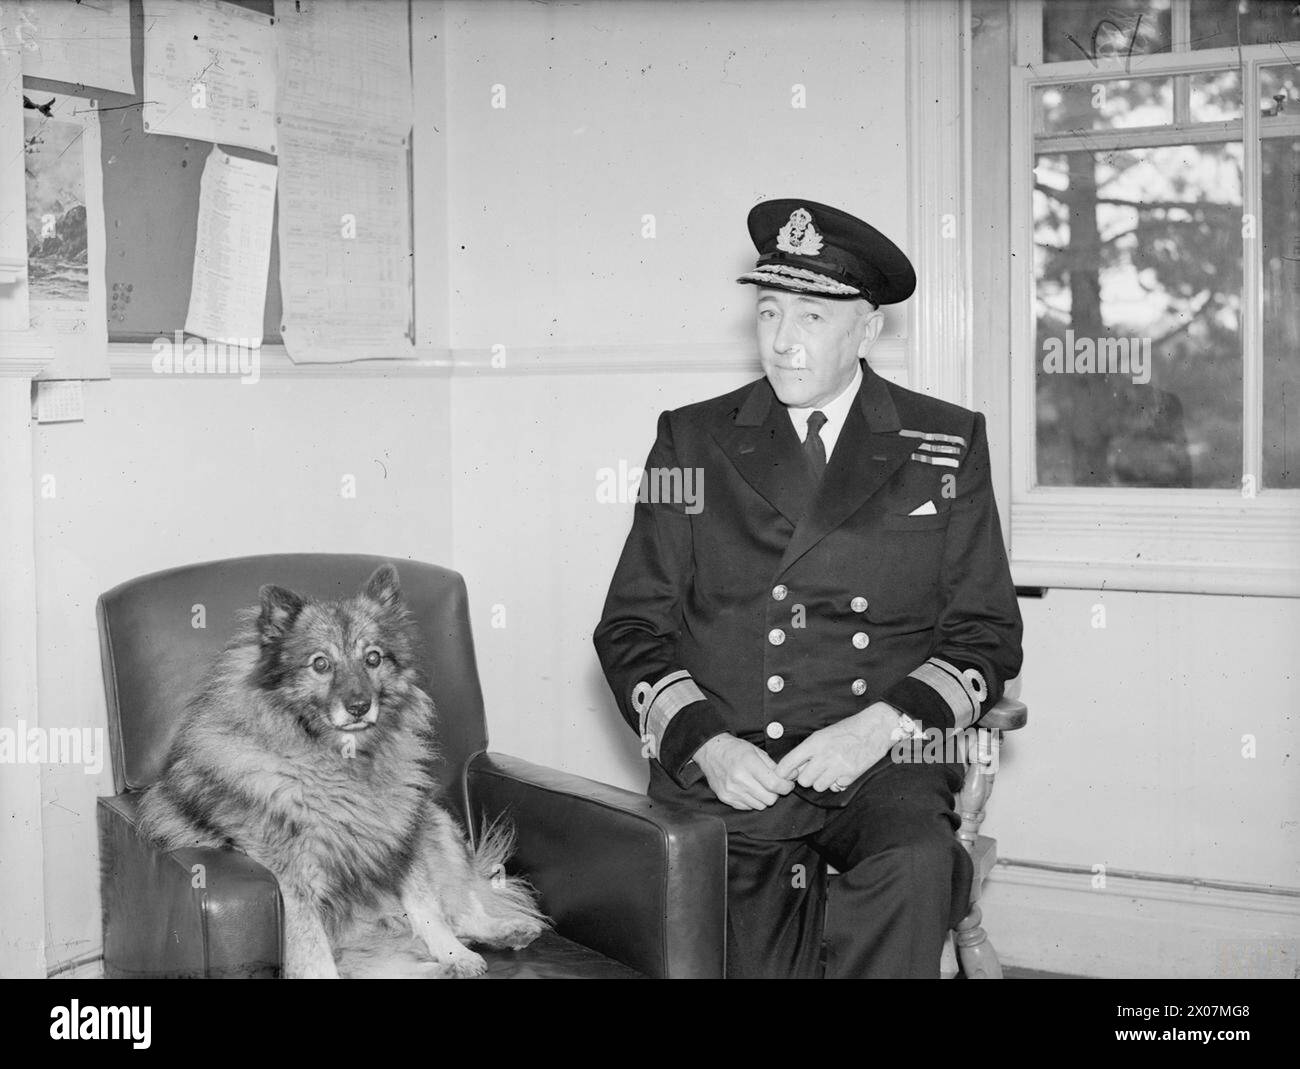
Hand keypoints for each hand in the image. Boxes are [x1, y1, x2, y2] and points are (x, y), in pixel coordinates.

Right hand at [693, 734, 795, 810]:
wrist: (710, 752)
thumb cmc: (735, 749)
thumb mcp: (756, 751)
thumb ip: (774, 765)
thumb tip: (793, 775)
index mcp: (749, 763)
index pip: (774, 784)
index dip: (786, 786)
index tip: (788, 784)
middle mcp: (739, 779)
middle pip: (769, 798)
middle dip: (776, 793)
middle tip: (773, 785)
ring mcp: (731, 791)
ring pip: (760, 805)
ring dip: (764, 798)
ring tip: (760, 786)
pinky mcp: (726, 798)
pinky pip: (748, 807)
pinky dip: (752, 801)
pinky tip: (749, 790)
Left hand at [773, 702, 903, 791]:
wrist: (876, 728)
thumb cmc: (848, 729)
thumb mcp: (824, 734)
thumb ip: (808, 750)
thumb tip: (793, 768)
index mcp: (815, 742)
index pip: (789, 762)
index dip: (783, 772)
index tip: (783, 775)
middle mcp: (825, 755)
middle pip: (803, 780)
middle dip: (806, 778)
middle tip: (813, 770)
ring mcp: (838, 767)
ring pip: (818, 786)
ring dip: (821, 782)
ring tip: (829, 770)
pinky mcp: (851, 775)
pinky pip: (835, 788)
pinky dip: (837, 783)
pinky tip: (842, 772)